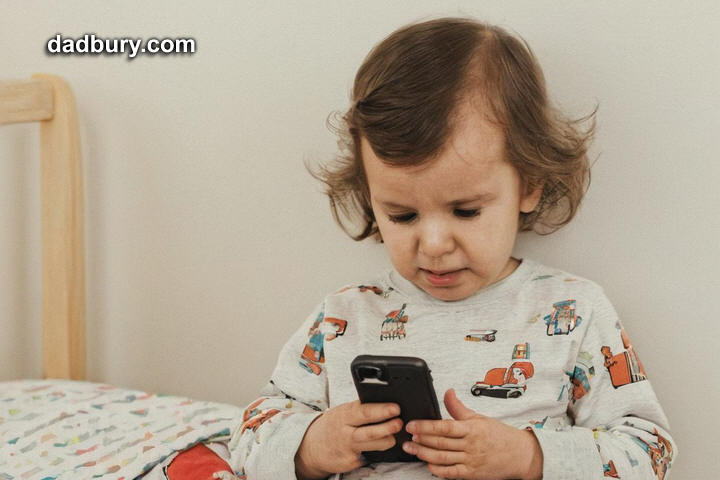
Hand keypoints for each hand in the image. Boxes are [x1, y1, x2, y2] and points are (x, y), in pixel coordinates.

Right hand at [295, 400, 401, 479]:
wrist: (310, 447)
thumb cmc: (332, 426)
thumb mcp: (342, 412)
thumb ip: (359, 409)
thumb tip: (384, 404)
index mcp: (344, 415)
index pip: (364, 411)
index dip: (381, 410)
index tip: (395, 408)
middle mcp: (345, 432)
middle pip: (370, 431)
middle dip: (387, 427)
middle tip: (399, 423)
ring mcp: (348, 449)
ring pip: (373, 445)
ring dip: (387, 440)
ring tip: (394, 436)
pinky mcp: (350, 462)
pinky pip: (368, 455)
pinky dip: (376, 451)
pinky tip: (377, 446)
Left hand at [402, 389, 542, 479]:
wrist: (520, 455)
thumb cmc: (499, 435)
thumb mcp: (479, 417)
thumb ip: (459, 408)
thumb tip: (448, 392)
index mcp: (472, 428)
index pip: (444, 426)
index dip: (426, 426)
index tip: (412, 424)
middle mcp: (471, 445)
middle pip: (440, 442)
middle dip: (421, 439)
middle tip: (407, 436)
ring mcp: (471, 460)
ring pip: (443, 457)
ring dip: (424, 453)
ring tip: (412, 449)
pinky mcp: (472, 474)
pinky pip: (452, 473)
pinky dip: (438, 470)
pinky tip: (428, 465)